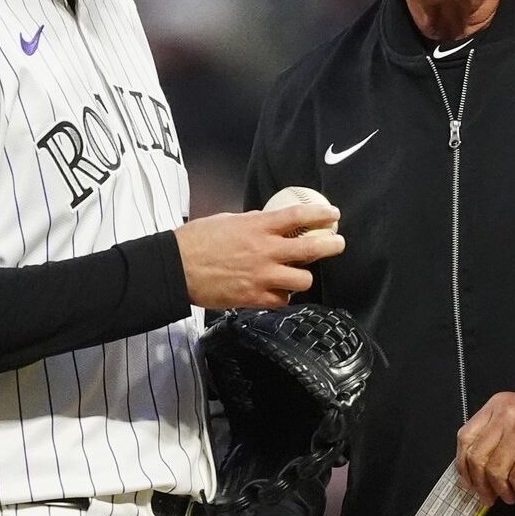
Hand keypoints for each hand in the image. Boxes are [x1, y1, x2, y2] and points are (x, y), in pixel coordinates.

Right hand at [176, 206, 344, 308]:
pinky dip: (283, 296)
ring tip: (299, 274)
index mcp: (258, 227)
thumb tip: (268, 224)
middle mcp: (265, 251)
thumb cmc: (197, 240)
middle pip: (311, 249)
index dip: (321, 215)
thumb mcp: (228, 221)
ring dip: (304, 277)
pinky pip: (282, 300)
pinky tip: (277, 291)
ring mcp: (262, 277)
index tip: (334, 214)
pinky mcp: (254, 298)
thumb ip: (253, 224)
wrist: (176, 268)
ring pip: (303, 281)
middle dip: (331, 246)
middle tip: (338, 243)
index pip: (298, 217)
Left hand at [455, 391, 514, 504]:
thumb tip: (476, 465)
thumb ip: (496, 431)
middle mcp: (504, 415)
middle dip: (479, 483)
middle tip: (487, 497)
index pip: (465, 436)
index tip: (467, 481)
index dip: (462, 463)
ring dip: (500, 490)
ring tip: (508, 497)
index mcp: (496, 406)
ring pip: (495, 470)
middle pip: (477, 456)